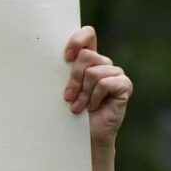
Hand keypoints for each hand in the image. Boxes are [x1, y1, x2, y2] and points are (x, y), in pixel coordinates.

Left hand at [63, 26, 132, 151]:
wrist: (84, 136)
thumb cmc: (70, 110)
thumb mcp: (64, 86)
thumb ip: (63, 70)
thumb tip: (45, 55)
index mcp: (89, 59)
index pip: (88, 34)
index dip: (78, 40)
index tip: (66, 57)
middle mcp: (104, 63)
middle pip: (85, 56)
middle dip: (74, 78)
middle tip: (68, 97)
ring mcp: (116, 74)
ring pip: (93, 72)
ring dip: (83, 93)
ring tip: (79, 107)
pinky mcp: (124, 85)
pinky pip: (105, 83)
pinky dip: (95, 97)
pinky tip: (93, 107)